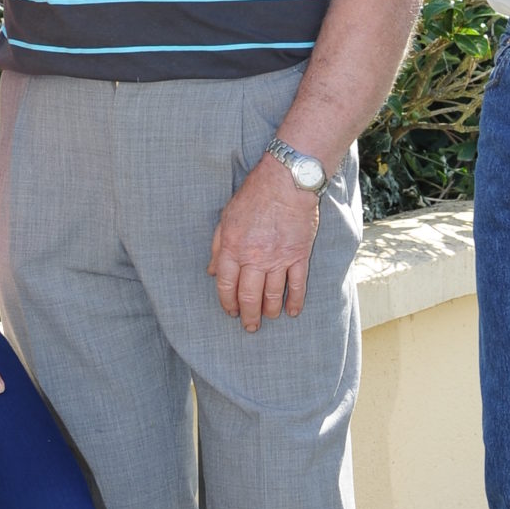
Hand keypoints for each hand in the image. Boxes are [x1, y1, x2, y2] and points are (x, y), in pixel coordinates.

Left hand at [208, 156, 321, 331]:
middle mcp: (254, 258)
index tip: (230, 311)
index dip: (227, 302)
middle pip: (248, 296)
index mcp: (233, 248)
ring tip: (268, 318)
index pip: (225, 285)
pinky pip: (297, 284)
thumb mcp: (226, 217)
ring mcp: (278, 258)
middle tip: (249, 326)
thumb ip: (217, 246)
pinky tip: (292, 311)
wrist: (286, 181)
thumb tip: (210, 271)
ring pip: (272, 295)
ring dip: (269, 311)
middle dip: (248, 316)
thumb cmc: (254, 195)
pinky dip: (295, 300)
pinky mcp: (299, 255)